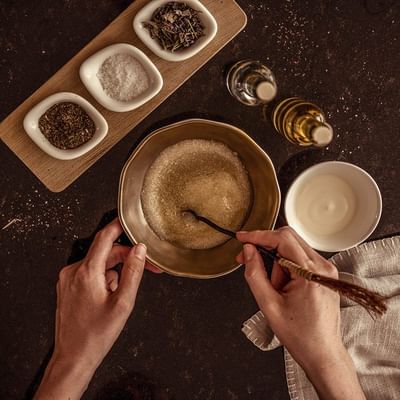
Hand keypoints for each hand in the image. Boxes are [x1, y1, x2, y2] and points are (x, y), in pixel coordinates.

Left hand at [34, 219, 159, 399]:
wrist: (73, 357)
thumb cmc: (97, 334)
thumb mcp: (123, 302)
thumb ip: (133, 271)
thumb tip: (140, 250)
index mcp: (87, 272)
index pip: (105, 237)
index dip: (119, 226)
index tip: (130, 221)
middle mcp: (74, 271)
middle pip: (105, 252)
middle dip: (126, 257)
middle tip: (146, 268)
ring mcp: (68, 279)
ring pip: (99, 263)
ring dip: (115, 271)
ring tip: (121, 294)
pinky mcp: (67, 286)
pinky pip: (90, 272)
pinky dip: (104, 278)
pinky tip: (109, 296)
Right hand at [237, 227, 365, 399]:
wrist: (322, 353)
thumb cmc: (300, 335)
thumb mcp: (269, 305)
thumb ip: (255, 274)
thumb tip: (249, 251)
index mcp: (311, 273)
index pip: (282, 239)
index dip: (259, 235)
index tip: (242, 237)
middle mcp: (323, 267)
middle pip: (289, 239)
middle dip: (266, 247)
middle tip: (248, 259)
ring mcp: (327, 270)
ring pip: (293, 249)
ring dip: (277, 262)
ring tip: (275, 289)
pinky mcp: (325, 274)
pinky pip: (300, 259)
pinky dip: (286, 267)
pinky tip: (283, 287)